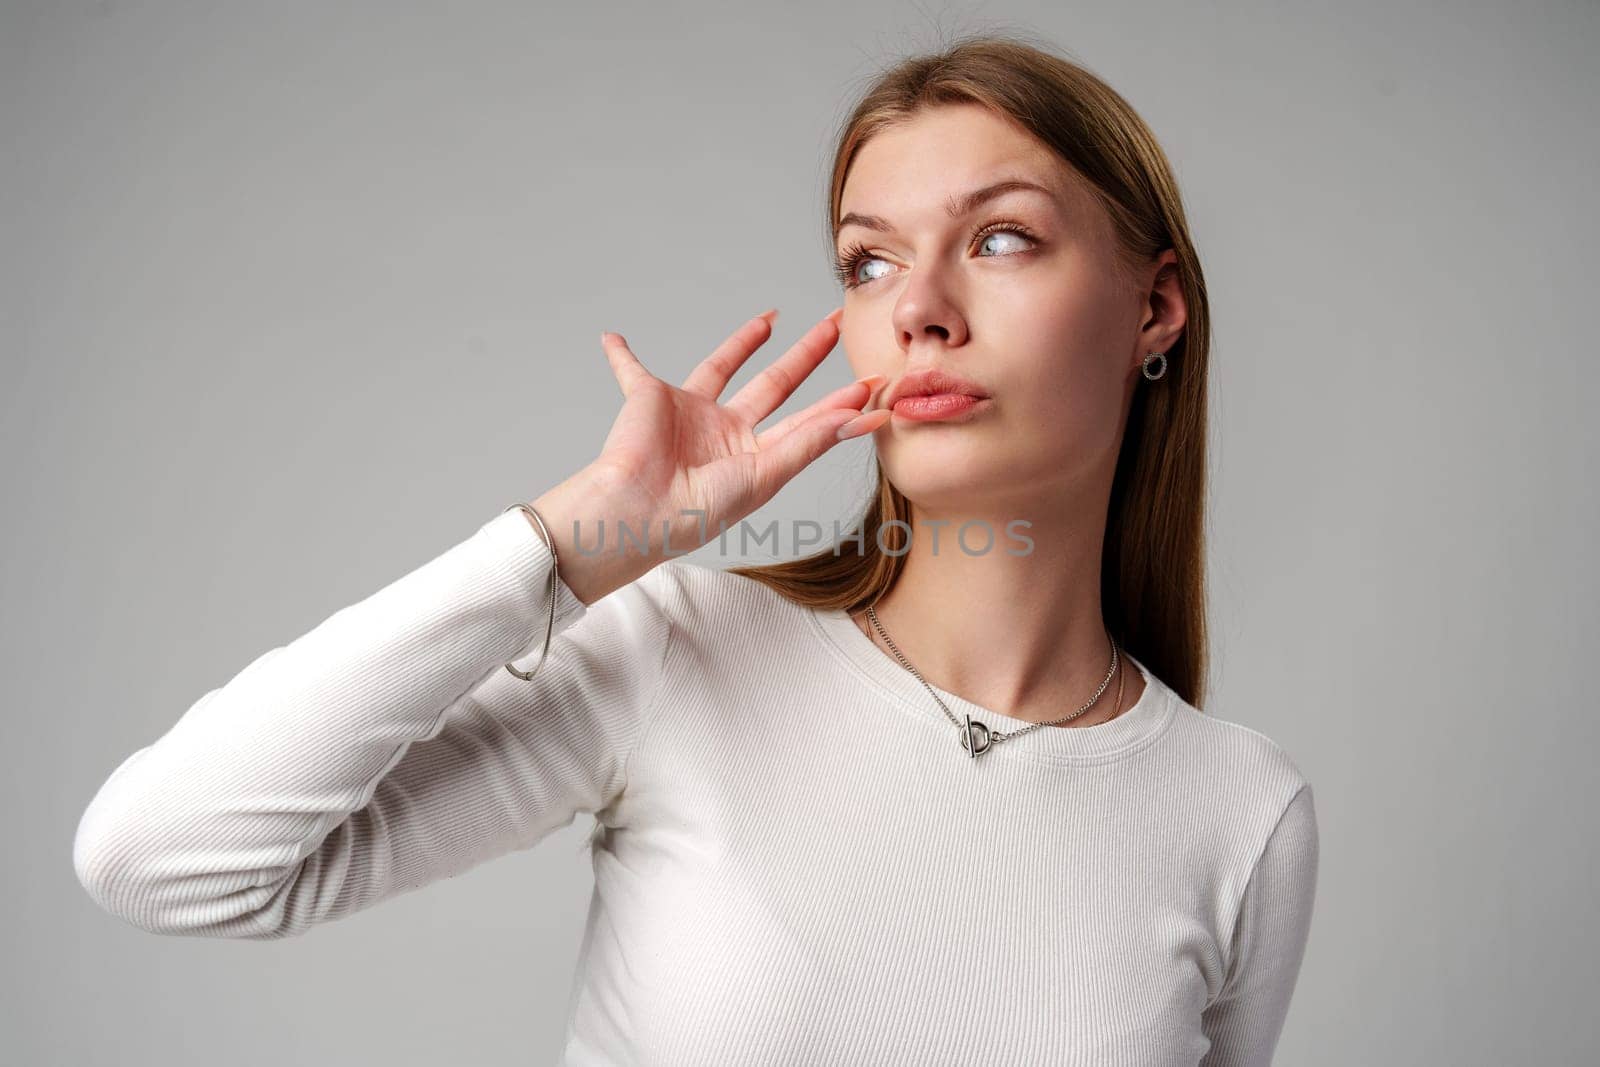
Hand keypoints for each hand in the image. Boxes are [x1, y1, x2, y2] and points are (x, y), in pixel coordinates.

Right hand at [532, 308, 890, 603]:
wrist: (639, 510)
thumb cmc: (697, 510)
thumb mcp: (765, 476)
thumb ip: (810, 442)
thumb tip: (858, 417)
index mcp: (754, 455)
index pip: (807, 420)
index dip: (840, 402)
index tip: (872, 384)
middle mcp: (726, 432)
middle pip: (776, 383)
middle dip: (807, 354)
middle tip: (834, 325)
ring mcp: (690, 413)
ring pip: (723, 365)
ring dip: (743, 342)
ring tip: (769, 317)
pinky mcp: (649, 396)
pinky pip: (630, 370)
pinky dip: (620, 355)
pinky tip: (612, 338)